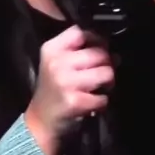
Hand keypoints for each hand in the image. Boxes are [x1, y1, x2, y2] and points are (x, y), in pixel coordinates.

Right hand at [24, 25, 113, 154]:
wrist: (41, 122)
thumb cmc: (54, 91)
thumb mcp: (58, 64)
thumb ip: (81, 52)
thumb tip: (114, 52)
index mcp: (52, 49)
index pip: (81, 32)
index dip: (96, 39)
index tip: (99, 50)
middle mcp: (57, 63)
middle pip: (99, 52)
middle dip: (107, 64)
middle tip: (100, 76)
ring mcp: (66, 82)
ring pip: (106, 73)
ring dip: (108, 83)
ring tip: (98, 89)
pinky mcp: (75, 101)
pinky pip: (104, 97)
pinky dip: (102, 103)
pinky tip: (91, 105)